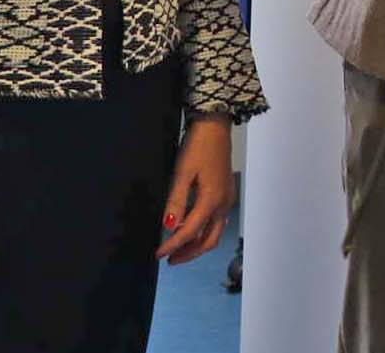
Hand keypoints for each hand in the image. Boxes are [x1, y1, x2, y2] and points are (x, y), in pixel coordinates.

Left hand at [157, 116, 234, 263]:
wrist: (216, 126)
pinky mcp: (226, 192)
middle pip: (208, 240)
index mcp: (211, 201)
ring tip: (178, 247)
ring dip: (197, 243)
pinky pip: (216, 221)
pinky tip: (190, 226)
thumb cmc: (198, 146)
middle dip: (189, 253)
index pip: (190, 232)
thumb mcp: (183, 172)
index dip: (173, 246)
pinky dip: (203, 230)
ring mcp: (227, 199)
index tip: (158, 254)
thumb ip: (176, 200)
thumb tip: (169, 226)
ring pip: (214, 232)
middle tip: (170, 259)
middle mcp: (223, 204)